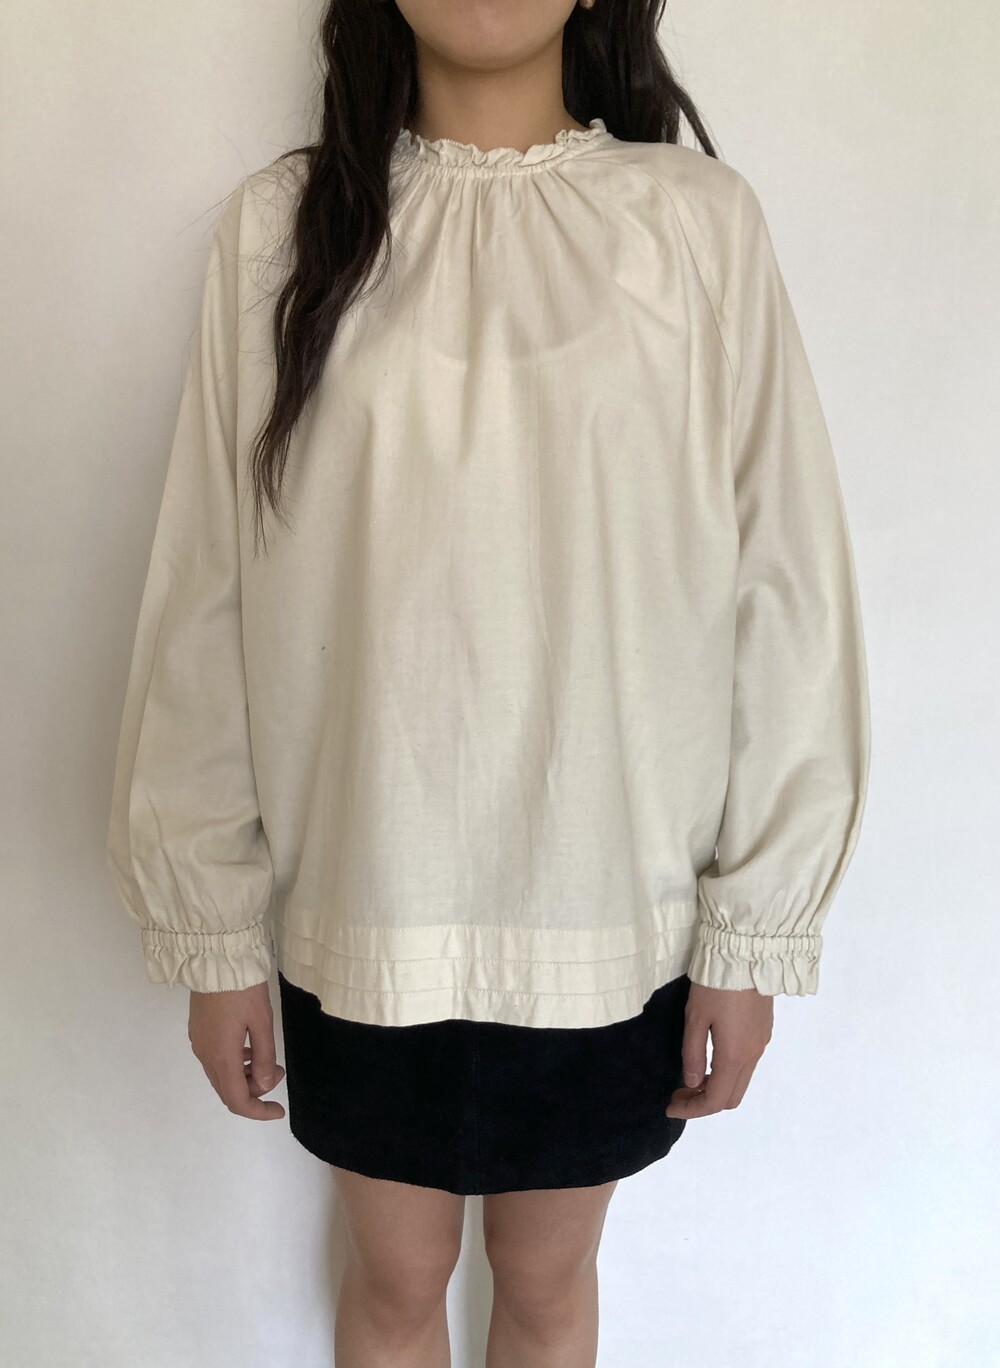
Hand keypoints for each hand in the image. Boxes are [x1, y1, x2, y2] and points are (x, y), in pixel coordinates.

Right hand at [188, 980, 285, 1119]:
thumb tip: (265, 1085)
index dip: (258, 1111)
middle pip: (228, 1091)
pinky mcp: (198, 1031)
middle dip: (255, 1092)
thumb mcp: (261, 1021)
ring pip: (221, 1076)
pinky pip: (216, 1060)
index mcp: (221, 1057)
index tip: (279, 1110)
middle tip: (278, 1072)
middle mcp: (205, 1055)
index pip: (237, 1100)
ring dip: (245, 1077)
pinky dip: (235, 1064)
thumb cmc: (242, 989)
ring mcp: (199, 1043)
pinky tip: (250, 1049)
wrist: (214, 958)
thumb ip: (264, 1056)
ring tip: (268, 1060)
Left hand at [664, 981, 772, 1118]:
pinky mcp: (764, 1031)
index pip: (715, 1100)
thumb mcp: (695, 1018)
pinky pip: (747, 1065)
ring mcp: (761, 1043)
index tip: (670, 1106)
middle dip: (703, 1102)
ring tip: (691, 1078)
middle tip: (678, 1092)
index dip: (691, 1110)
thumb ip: (693, 1054)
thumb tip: (692, 1083)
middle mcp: (752, 1055)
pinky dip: (727, 1073)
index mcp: (734, 1056)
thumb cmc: (716, 985)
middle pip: (731, 1097)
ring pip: (740, 1082)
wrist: (747, 954)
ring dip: (716, 1088)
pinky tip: (710, 1060)